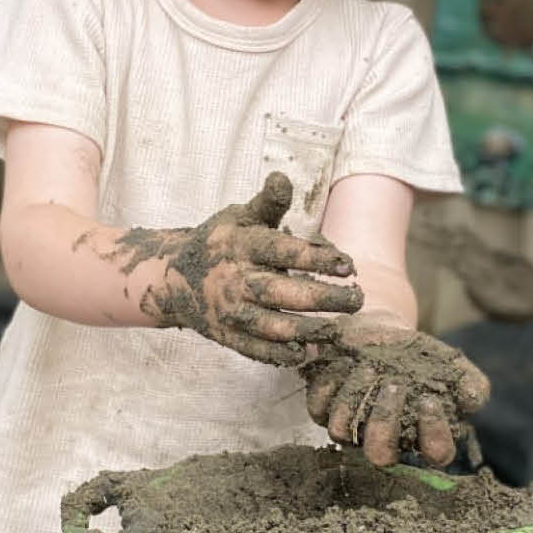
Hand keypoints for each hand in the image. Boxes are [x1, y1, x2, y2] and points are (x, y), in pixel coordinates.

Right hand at [121, 172, 363, 365]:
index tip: (348, 264)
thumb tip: (282, 177)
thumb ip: (268, 203)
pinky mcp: (228, 337)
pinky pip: (257, 350)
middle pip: (283, 293)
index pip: (283, 252)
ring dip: (308, 331)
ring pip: (273, 327)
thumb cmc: (221, 241)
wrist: (174, 278)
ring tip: (337, 329)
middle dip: (323, 298)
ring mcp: (231, 312)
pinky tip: (307, 352)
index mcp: (242, 246)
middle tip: (358, 299)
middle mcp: (236, 281)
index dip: (317, 258)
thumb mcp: (240, 217)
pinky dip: (281, 354)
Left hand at [302, 315, 490, 467]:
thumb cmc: (418, 354)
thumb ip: (469, 381)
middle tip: (394, 384)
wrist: (379, 329)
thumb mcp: (448, 363)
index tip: (430, 400)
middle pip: (380, 455)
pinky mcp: (323, 410)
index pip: (435, 454)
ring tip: (369, 367)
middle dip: (385, 421)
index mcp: (422, 436)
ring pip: (343, 433)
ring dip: (356, 399)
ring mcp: (352, 428)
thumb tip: (473, 400)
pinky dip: (331, 383)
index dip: (433, 434)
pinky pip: (318, 408)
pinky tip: (344, 361)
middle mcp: (385, 440)